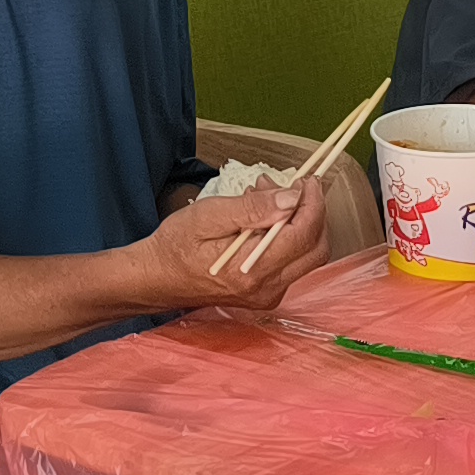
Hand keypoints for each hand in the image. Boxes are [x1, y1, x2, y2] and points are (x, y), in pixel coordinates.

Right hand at [135, 179, 332, 310]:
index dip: (313, 203)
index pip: (305, 234)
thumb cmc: (176, 246)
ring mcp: (268, 295)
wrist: (157, 278)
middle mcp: (267, 289)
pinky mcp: (266, 293)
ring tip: (266, 197)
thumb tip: (292, 198)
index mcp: (253, 271)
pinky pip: (293, 261)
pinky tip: (264, 219)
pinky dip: (288, 235)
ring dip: (299, 221)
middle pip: (316, 247)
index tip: (308, 180)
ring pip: (308, 254)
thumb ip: (252, 209)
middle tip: (290, 185)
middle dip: (311, 211)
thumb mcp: (209, 216)